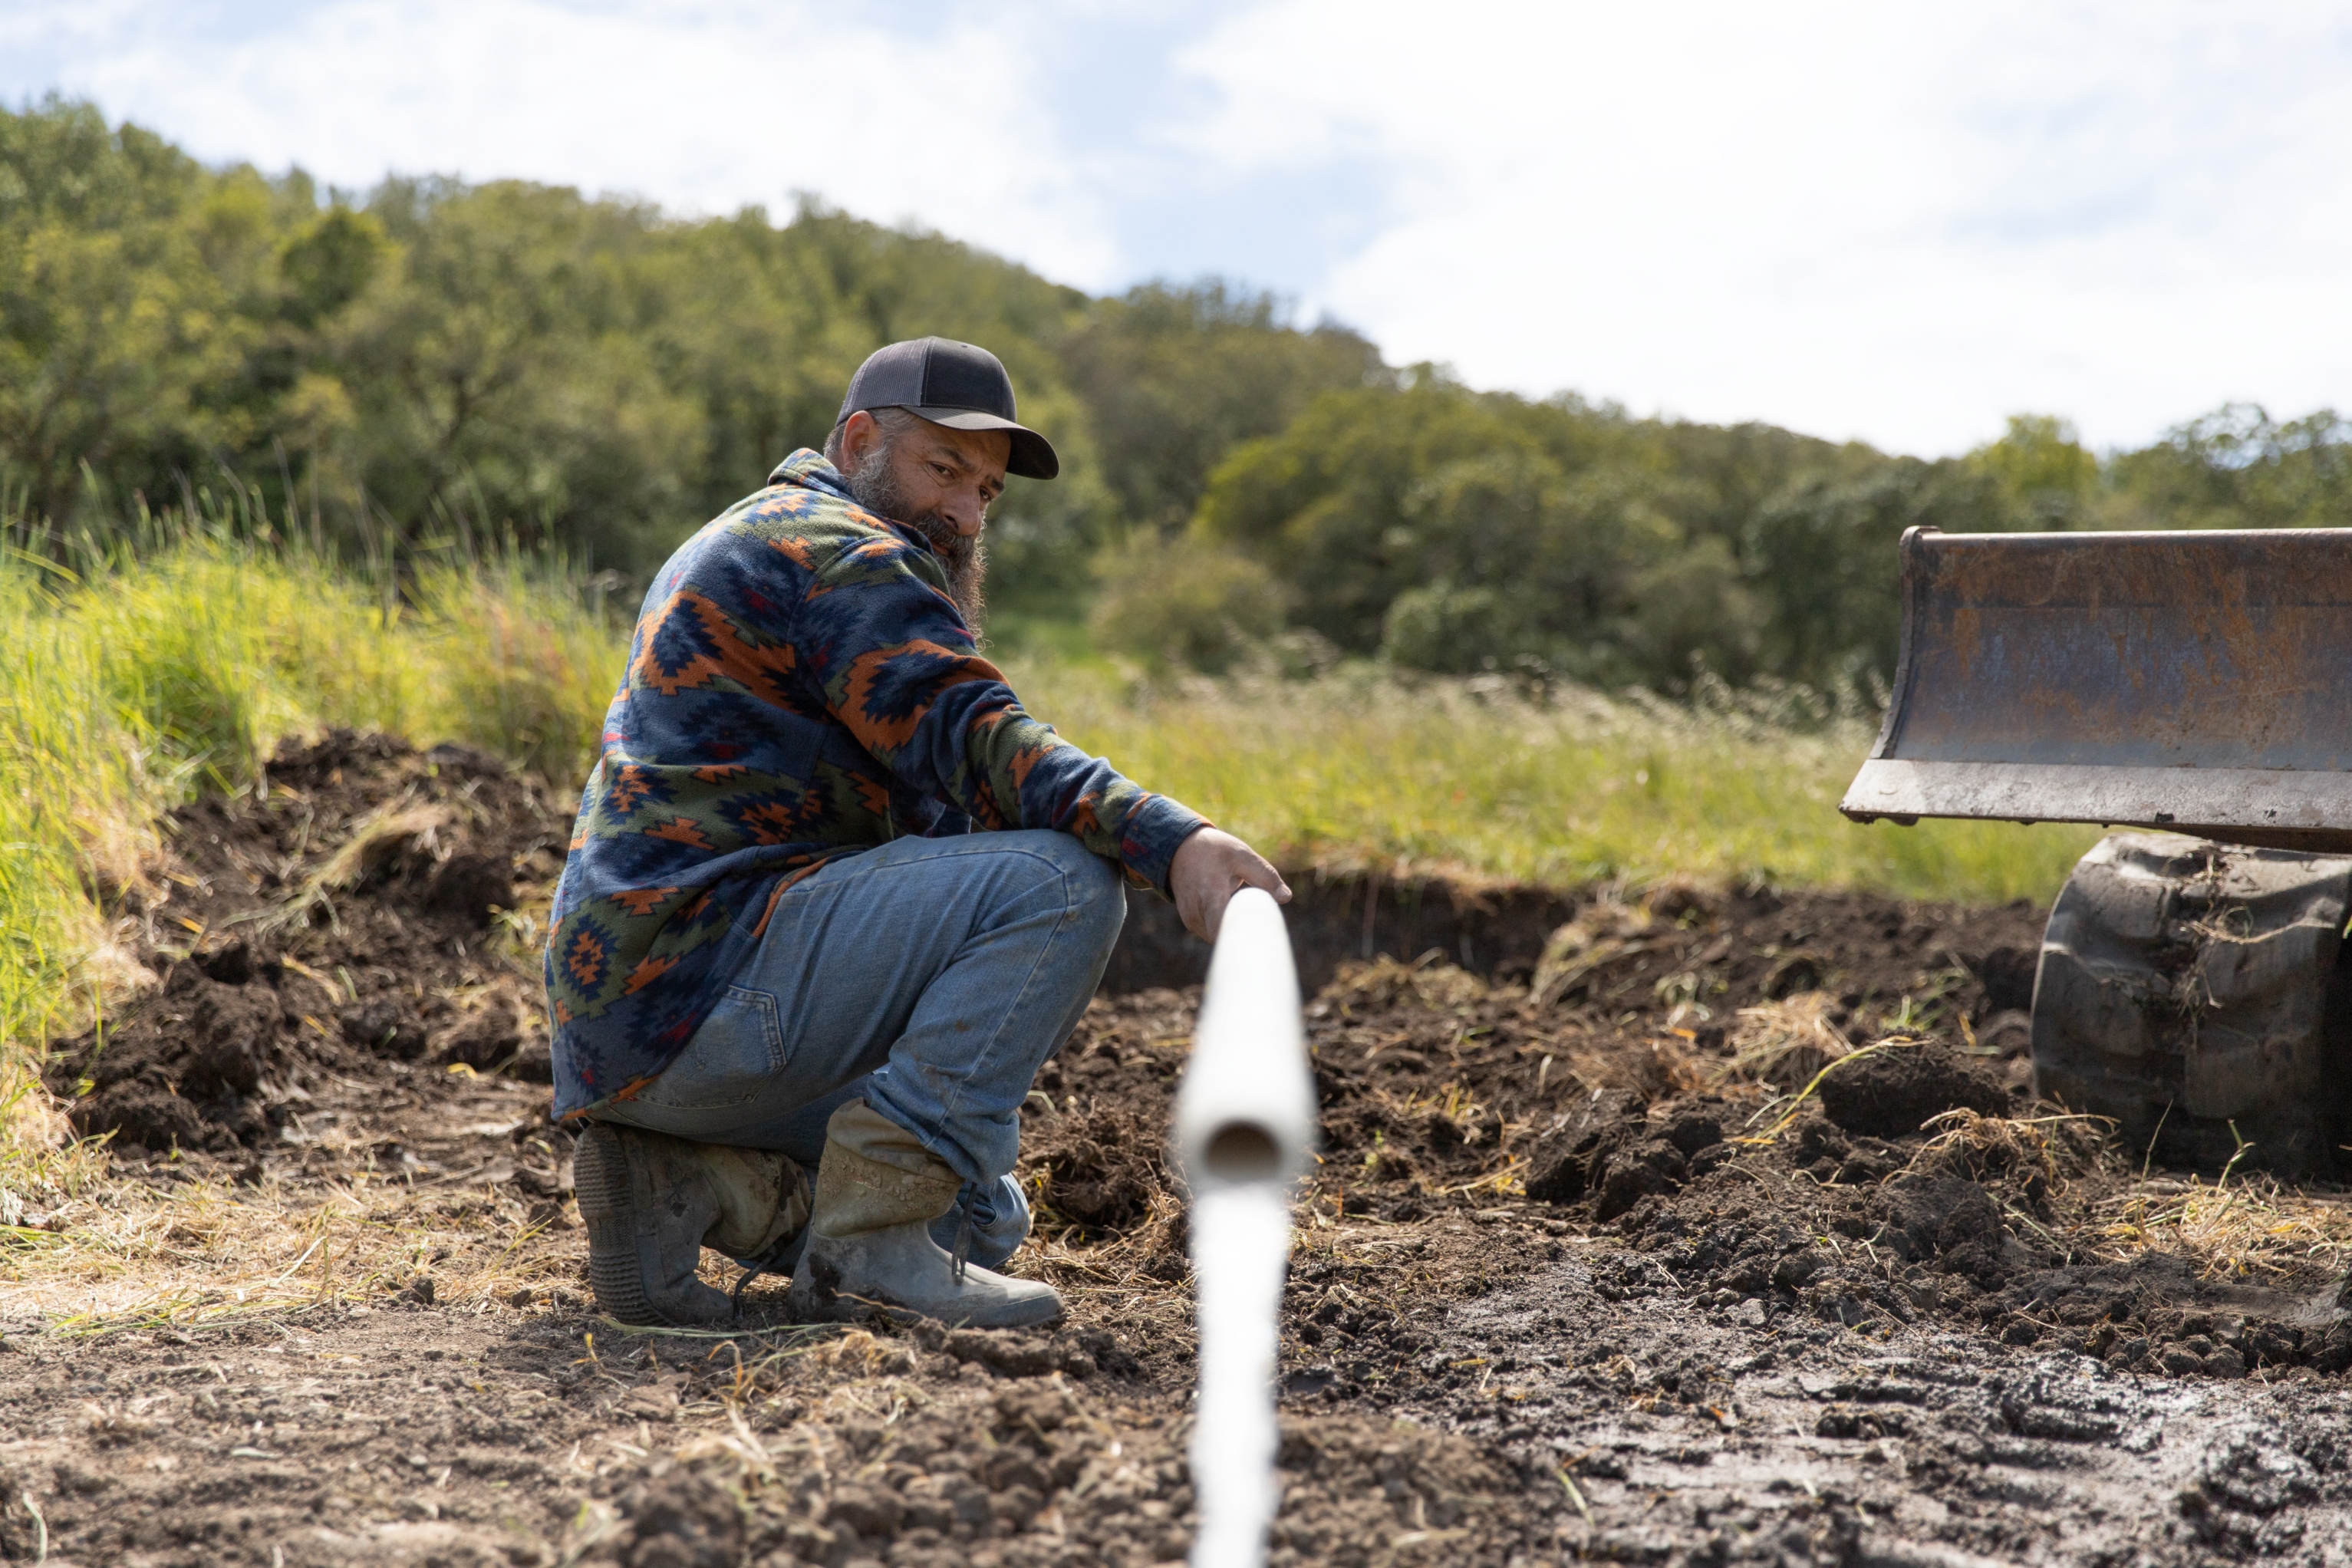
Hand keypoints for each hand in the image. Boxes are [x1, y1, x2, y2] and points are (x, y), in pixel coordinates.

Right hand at [1169, 827, 1291, 942]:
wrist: (1178, 849)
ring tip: (1249, 915)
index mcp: (1210, 893)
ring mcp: (1191, 920)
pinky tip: (1235, 914)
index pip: (1224, 928)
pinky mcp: (1191, 923)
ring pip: (1220, 937)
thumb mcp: (1241, 855)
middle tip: (1265, 928)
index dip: (1246, 936)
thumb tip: (1286, 897)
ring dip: (1236, 930)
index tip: (1265, 937)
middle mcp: (1196, 912)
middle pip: (1226, 938)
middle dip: (1246, 935)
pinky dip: (1226, 926)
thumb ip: (1265, 876)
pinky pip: (1214, 933)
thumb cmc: (1213, 851)